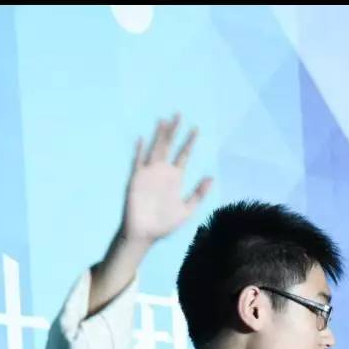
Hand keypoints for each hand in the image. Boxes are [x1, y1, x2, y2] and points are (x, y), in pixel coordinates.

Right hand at [121, 112, 212, 244]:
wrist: (145, 234)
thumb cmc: (165, 224)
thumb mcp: (187, 209)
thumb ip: (198, 194)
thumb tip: (211, 177)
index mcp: (175, 178)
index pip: (184, 155)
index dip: (189, 142)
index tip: (196, 128)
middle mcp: (162, 172)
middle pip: (169, 146)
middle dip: (174, 131)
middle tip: (179, 114)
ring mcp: (149, 174)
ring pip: (155, 149)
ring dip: (159, 136)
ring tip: (163, 120)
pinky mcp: (136, 179)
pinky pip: (138, 162)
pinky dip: (140, 151)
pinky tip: (142, 139)